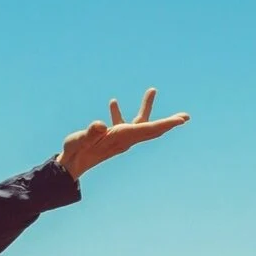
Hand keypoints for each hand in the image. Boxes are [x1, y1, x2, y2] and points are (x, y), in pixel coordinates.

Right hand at [58, 88, 189, 179]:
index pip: (147, 129)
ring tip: (152, 90)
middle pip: (151, 129)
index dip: (165, 124)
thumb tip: (100, 125)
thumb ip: (90, 133)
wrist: (69, 165)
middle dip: (168, 123)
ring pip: (139, 123)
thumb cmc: (74, 152)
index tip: (181, 120)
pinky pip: (123, 123)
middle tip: (185, 117)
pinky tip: (113, 102)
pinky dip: (121, 113)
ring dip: (146, 107)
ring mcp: (119, 139)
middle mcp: (124, 139)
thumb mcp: (79, 140)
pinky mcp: (111, 138)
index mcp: (120, 138)